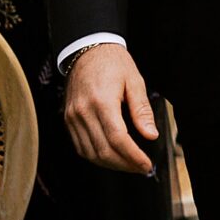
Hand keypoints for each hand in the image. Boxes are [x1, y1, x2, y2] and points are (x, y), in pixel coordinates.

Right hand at [62, 43, 159, 174]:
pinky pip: (80, 147)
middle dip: (124, 165)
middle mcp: (84, 112)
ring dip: (111, 164)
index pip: (118, 139)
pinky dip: (96, 156)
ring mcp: (73, 117)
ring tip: (129, 165)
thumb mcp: (134, 81)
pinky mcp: (68, 120)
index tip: (146, 165)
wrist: (86, 50)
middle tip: (141, 168)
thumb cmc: (113, 63)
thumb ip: (142, 110)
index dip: (133, 156)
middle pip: (103, 150)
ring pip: (90, 153)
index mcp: (102, 101)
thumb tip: (151, 135)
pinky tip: (111, 157)